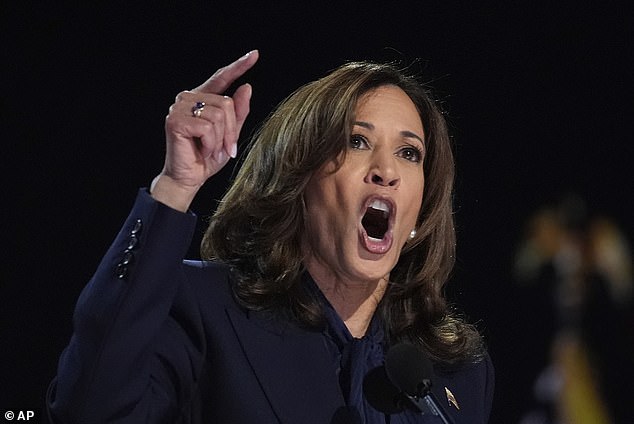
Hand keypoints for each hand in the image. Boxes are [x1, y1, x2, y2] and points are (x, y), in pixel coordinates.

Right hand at [151, 50, 258, 210]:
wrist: (187, 179)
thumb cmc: (206, 159)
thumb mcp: (229, 135)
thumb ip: (238, 113)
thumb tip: (246, 87)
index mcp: (201, 99)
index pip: (221, 78)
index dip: (238, 66)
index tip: (255, 55)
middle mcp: (188, 98)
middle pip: (227, 103)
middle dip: (232, 130)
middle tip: (225, 148)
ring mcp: (179, 107)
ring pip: (219, 115)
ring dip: (221, 139)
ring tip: (211, 150)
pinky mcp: (175, 120)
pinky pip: (208, 127)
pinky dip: (211, 143)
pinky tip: (203, 150)